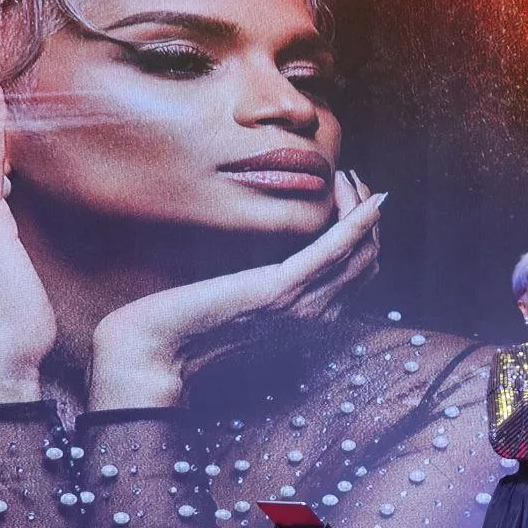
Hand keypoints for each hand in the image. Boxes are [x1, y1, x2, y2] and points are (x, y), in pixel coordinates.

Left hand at [87, 172, 382, 409]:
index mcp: (309, 316)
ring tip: (351, 178)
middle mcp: (316, 314)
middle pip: (368, 261)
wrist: (158, 349)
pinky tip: (366, 202)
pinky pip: (334, 253)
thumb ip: (263, 277)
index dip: (364, 231)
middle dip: (369, 215)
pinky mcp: (282, 290)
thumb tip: (270, 249)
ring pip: (361, 255)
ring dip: (364, 209)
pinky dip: (357, 225)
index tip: (348, 196)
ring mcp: (303, 303)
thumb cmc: (187, 320)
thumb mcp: (237, 294)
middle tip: (353, 179)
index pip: (359, 272)